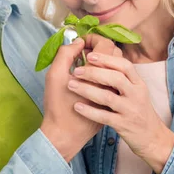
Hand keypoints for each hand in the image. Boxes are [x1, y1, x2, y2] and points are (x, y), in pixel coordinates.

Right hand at [40, 35, 119, 161]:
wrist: (65, 135)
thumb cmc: (57, 105)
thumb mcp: (55, 75)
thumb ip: (65, 53)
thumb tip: (78, 41)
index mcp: (100, 73)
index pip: (105, 45)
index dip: (93, 38)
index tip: (81, 41)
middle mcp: (113, 82)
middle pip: (115, 54)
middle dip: (99, 47)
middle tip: (83, 51)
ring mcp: (116, 93)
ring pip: (117, 68)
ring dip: (104, 61)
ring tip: (86, 64)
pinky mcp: (115, 102)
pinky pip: (116, 81)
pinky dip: (106, 74)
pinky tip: (92, 78)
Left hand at [67, 52, 173, 173]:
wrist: (152, 138)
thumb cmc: (139, 111)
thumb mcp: (137, 92)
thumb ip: (123, 79)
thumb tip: (102, 61)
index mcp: (139, 84)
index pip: (125, 66)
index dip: (107, 59)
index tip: (90, 56)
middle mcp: (136, 95)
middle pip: (115, 78)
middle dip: (93, 72)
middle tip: (76, 71)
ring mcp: (130, 110)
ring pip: (107, 97)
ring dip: (87, 89)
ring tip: (71, 85)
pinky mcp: (123, 125)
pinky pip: (104, 116)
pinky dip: (89, 111)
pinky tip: (77, 106)